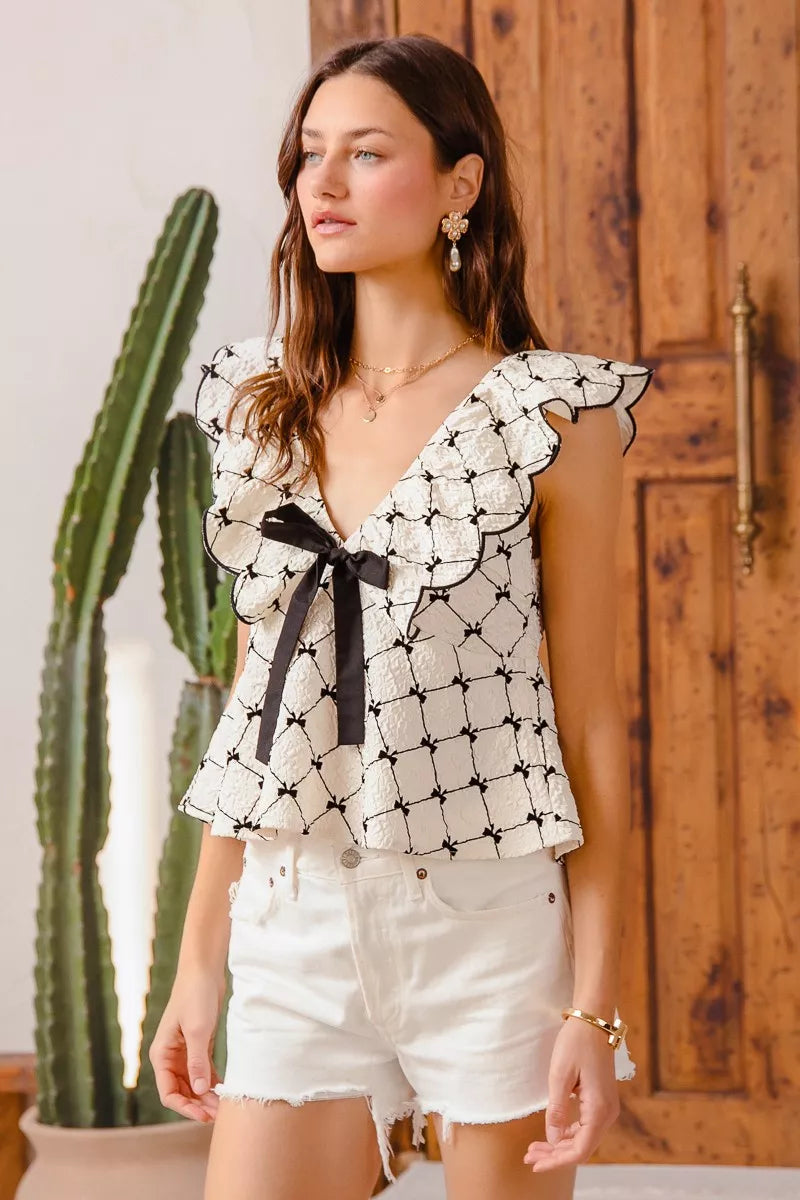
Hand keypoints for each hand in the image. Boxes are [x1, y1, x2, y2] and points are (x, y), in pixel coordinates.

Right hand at [149, 973, 224, 1123]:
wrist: (204, 971)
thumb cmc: (195, 996)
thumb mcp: (197, 1030)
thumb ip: (197, 1061)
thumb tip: (200, 1091)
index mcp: (161, 1054)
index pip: (168, 1092)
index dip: (184, 1107)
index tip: (203, 1115)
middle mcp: (170, 1056)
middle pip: (181, 1091)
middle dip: (197, 1105)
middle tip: (219, 1114)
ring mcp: (184, 1052)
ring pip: (193, 1083)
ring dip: (206, 1096)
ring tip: (224, 1105)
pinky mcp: (198, 1045)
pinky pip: (203, 1071)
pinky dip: (211, 1082)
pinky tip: (224, 1090)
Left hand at [522, 1015, 620, 1172]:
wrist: (593, 1021)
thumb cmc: (576, 1043)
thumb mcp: (560, 1075)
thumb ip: (557, 1110)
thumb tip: (552, 1139)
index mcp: (599, 1110)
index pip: (578, 1150)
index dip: (556, 1161)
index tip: (535, 1163)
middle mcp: (607, 1114)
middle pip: (581, 1148)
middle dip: (555, 1156)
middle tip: (529, 1156)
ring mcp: (606, 1108)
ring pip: (583, 1139)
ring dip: (560, 1146)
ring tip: (535, 1148)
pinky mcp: (601, 1101)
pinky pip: (586, 1127)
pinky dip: (568, 1134)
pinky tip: (552, 1134)